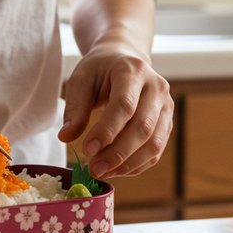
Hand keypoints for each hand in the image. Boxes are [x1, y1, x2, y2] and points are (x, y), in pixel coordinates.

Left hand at [57, 42, 172, 178]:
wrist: (124, 59)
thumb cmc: (100, 70)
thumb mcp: (81, 80)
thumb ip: (75, 108)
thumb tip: (66, 137)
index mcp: (133, 71)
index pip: (125, 105)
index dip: (107, 130)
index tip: (88, 150)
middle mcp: (156, 87)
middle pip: (143, 127)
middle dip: (118, 153)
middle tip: (94, 169)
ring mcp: (166, 106)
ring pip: (154, 143)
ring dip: (128, 163)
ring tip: (102, 172)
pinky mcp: (167, 122)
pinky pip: (156, 151)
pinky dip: (136, 165)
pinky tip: (115, 170)